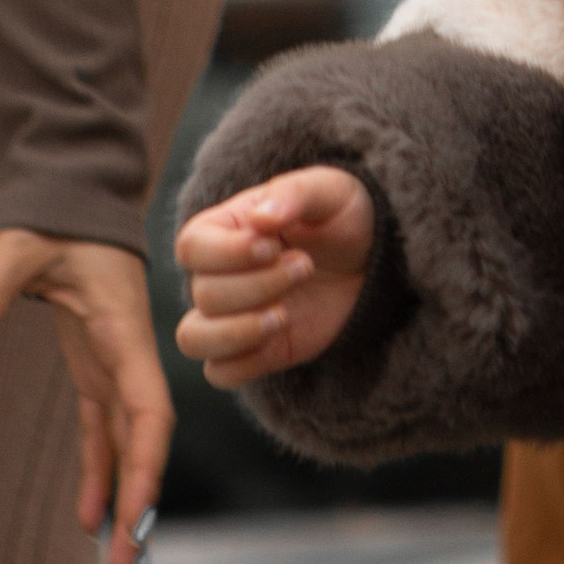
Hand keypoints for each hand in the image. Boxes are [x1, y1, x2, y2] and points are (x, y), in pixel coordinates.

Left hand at [0, 232, 171, 563]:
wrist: (74, 196)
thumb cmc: (53, 219)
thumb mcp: (20, 248)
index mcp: (124, 332)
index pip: (147, 410)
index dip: (146, 466)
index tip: (137, 518)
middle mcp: (128, 357)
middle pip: (144, 441)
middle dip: (140, 505)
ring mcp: (115, 365)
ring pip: (128, 443)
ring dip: (125, 500)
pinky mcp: (96, 368)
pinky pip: (104, 432)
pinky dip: (100, 474)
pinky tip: (89, 518)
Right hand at [175, 166, 375, 388]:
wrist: (371, 261)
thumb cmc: (342, 218)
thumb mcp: (328, 191)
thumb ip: (292, 195)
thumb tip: (259, 218)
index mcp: (225, 229)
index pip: (192, 246)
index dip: (227, 252)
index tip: (273, 246)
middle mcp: (218, 274)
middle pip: (203, 293)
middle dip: (257, 285)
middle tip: (305, 266)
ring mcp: (232, 316)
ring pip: (193, 338)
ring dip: (238, 331)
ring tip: (284, 315)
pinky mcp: (252, 351)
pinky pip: (220, 373)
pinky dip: (243, 364)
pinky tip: (281, 336)